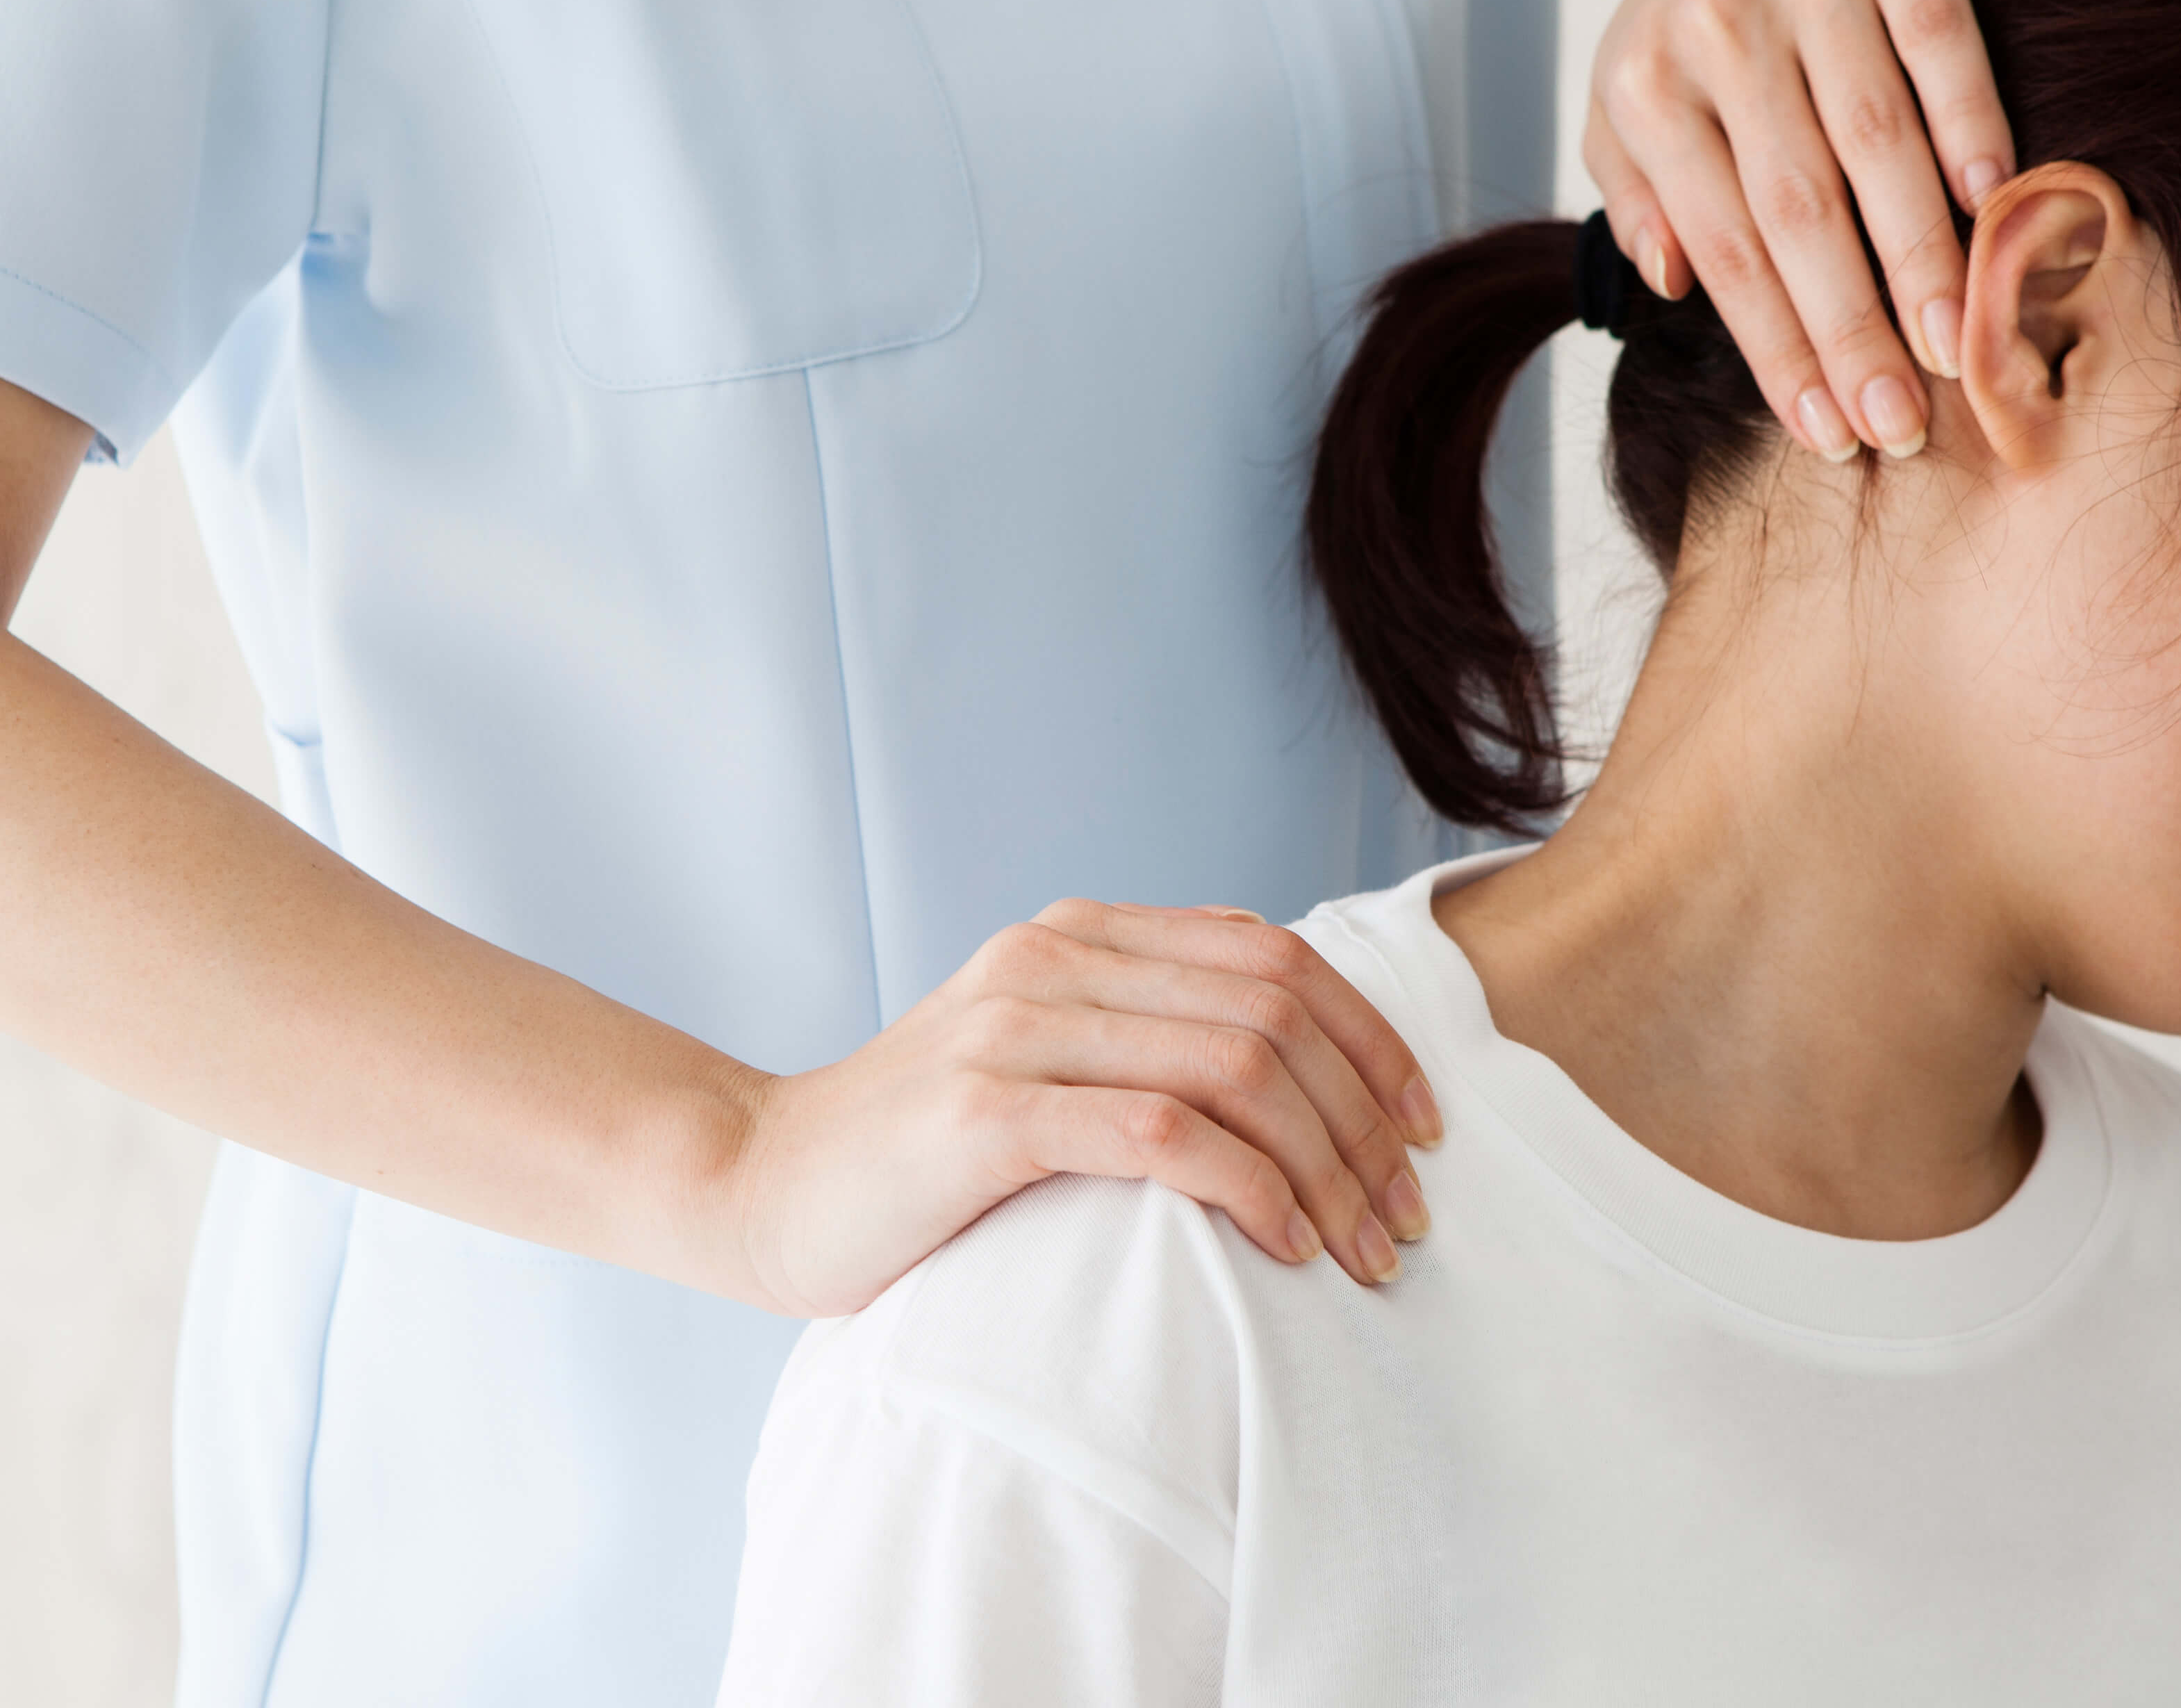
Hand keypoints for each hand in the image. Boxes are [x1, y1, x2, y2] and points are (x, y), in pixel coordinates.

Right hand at [724, 899, 1442, 1315]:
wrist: (758, 1183)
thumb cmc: (912, 1148)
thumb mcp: (1034, 1053)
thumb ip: (1135, 1027)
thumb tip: (1287, 1049)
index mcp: (1073, 933)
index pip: (1273, 956)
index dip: (1371, 1039)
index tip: (1422, 1129)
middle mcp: (1051, 957)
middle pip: (1274, 1008)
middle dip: (1366, 1116)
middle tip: (1406, 1214)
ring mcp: (1015, 1028)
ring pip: (1236, 1066)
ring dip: (1328, 1164)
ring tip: (1363, 1246)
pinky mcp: (988, 1114)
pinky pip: (1164, 1133)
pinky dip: (1250, 1187)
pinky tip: (1284, 1242)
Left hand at [1586, 0, 2013, 460]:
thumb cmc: (1697, 4)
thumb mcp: (1628, 92)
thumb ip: (1633, 190)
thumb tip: (1668, 283)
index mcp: (1648, 90)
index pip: (1721, 248)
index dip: (1775, 347)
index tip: (1824, 427)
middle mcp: (1720, 32)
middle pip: (1795, 211)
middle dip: (1848, 328)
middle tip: (1896, 423)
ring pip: (1871, 137)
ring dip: (1918, 250)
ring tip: (1954, 345)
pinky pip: (1938, 36)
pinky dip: (1967, 116)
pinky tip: (1991, 198)